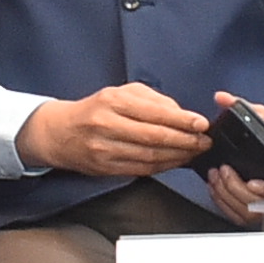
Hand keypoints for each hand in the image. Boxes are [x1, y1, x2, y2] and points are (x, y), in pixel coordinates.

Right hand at [22, 83, 212, 179]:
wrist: (59, 133)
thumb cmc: (95, 109)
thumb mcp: (120, 92)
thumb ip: (152, 100)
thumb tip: (182, 114)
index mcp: (113, 101)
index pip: (154, 113)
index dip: (182, 120)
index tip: (202, 124)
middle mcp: (107, 125)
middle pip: (155, 137)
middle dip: (185, 141)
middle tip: (204, 142)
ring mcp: (105, 149)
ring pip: (150, 156)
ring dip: (177, 156)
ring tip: (194, 152)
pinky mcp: (105, 168)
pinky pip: (141, 169)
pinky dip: (163, 167)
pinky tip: (175, 162)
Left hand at [201, 96, 263, 223]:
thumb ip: (243, 106)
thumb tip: (221, 97)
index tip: (252, 182)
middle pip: (263, 205)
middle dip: (238, 190)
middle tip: (223, 172)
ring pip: (250, 214)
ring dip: (228, 197)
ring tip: (216, 178)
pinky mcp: (258, 207)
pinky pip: (242, 216)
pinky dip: (226, 205)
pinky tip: (216, 189)